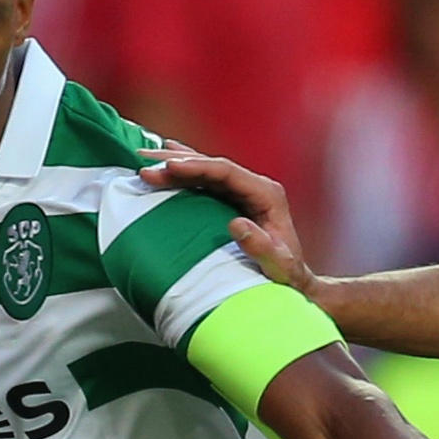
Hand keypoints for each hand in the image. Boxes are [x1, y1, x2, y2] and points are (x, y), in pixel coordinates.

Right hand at [140, 147, 317, 295]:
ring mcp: (244, 192)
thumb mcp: (278, 265)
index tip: (170, 166)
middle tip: (146, 161)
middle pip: (212, 166)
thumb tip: (237, 224)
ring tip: (145, 158)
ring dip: (175, 163)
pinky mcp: (233, 200)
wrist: (293, 280)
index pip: (226, 172)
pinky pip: (205, 181)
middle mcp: (255, 187)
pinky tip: (165, 162)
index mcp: (266, 194)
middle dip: (177, 161)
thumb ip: (260, 246)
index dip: (196, 166)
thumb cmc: (286, 274)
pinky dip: (183, 171)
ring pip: (205, 170)